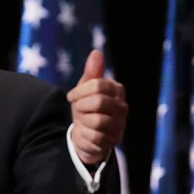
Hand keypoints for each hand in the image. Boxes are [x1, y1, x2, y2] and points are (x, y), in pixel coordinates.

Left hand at [66, 50, 127, 164]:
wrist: (86, 135)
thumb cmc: (86, 108)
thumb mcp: (85, 89)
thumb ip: (91, 72)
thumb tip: (96, 52)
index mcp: (117, 90)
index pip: (98, 85)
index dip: (79, 91)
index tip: (71, 96)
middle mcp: (123, 107)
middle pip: (98, 101)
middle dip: (81, 106)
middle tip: (78, 109)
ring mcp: (120, 125)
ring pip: (97, 120)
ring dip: (83, 120)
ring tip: (83, 120)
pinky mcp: (113, 141)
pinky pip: (96, 136)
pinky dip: (85, 133)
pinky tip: (85, 132)